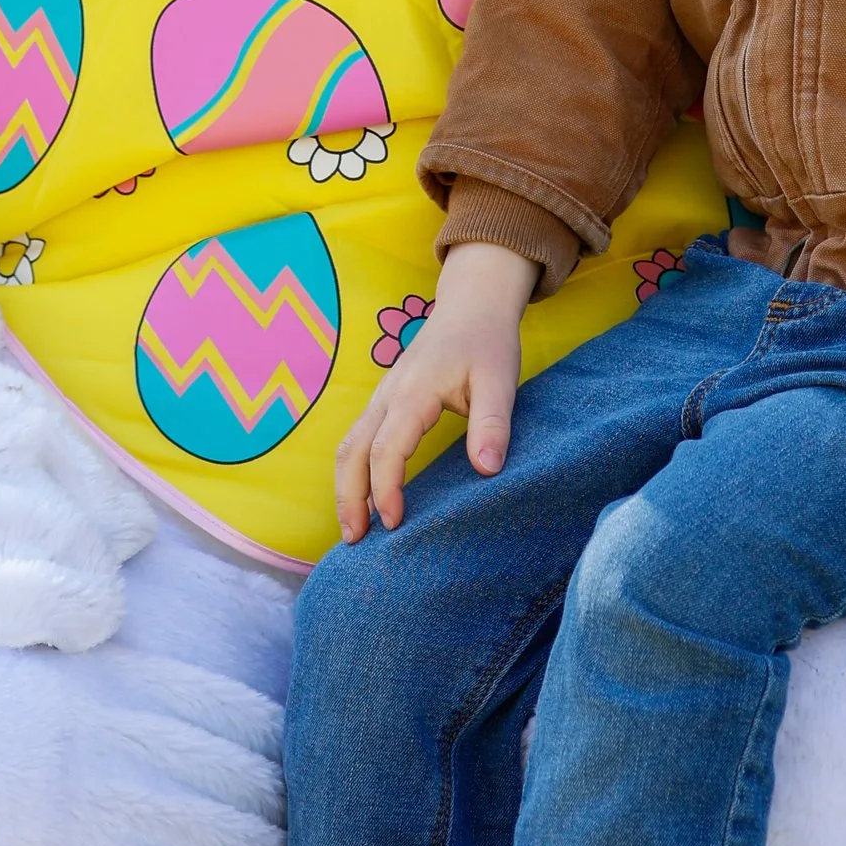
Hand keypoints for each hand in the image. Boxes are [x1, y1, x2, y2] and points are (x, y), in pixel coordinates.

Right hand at [333, 241, 534, 539]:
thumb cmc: (487, 342)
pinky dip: (353, 471)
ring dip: (346, 487)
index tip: (394, 524)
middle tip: (355, 542)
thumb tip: (486, 470)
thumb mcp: (500, 380)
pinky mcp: (386, 399)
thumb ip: (492, 423)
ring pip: (348, 444)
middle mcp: (388, 394)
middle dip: (349, 497)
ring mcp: (382, 396)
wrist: (474, 304)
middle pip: (352, 450)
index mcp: (413, 392)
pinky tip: (363, 496)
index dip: (386, 488)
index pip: (387, 448)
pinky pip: (358, 438)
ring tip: (354, 529)